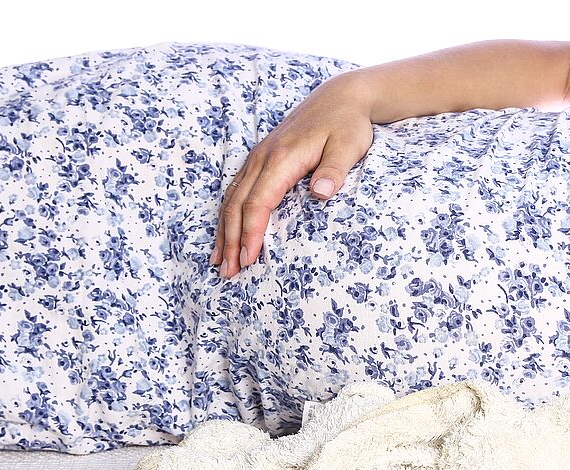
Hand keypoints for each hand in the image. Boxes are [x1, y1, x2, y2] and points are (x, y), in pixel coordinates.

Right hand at [211, 71, 374, 277]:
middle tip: (228, 272)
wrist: (342, 97)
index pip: (258, 202)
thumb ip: (334, 170)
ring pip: (232, 197)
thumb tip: (322, 192)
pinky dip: (228, 214)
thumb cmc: (348, 124)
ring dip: (224, 231)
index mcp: (282, 158)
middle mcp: (263, 158)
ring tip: (220, 261)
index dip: (251, 233)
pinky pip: (237, 189)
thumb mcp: (349, 146)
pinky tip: (226, 232)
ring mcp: (259, 157)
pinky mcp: (261, 158)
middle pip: (237, 204)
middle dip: (231, 240)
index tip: (248, 260)